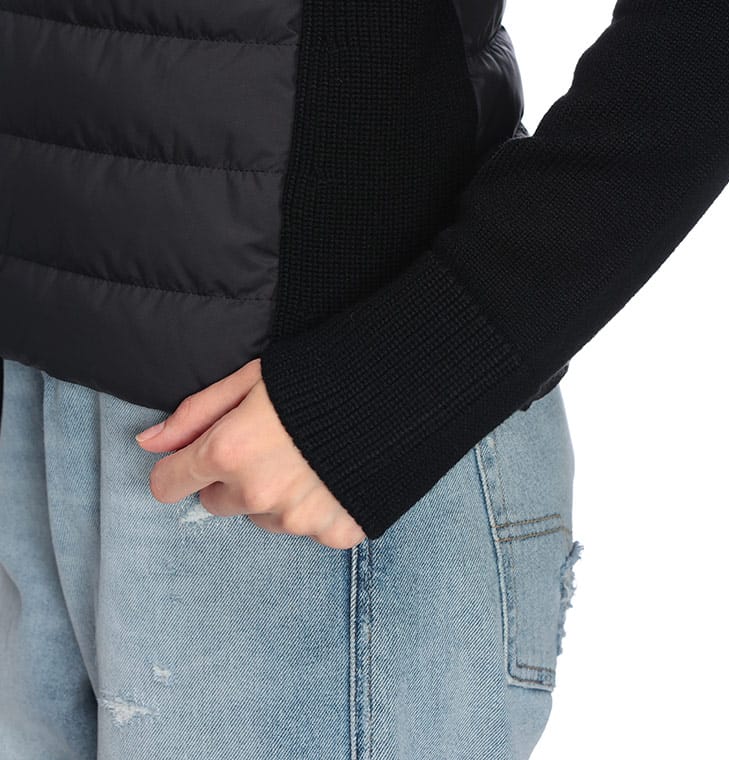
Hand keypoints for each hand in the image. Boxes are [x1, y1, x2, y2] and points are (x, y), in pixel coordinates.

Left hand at [135, 358, 366, 549]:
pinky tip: (333, 474)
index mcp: (229, 451)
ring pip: (262, 517)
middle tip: (269, 443)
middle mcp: (258, 493)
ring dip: (273, 494)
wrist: (401, 389)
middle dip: (232, 477)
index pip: (170, 484)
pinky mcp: (335, 532)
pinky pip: (306, 529)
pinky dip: (314, 507)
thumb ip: (195, 414)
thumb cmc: (321, 374)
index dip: (178, 469)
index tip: (193, 459)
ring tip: (307, 455)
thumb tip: (147, 443)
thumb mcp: (251, 378)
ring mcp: (298, 519)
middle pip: (217, 502)